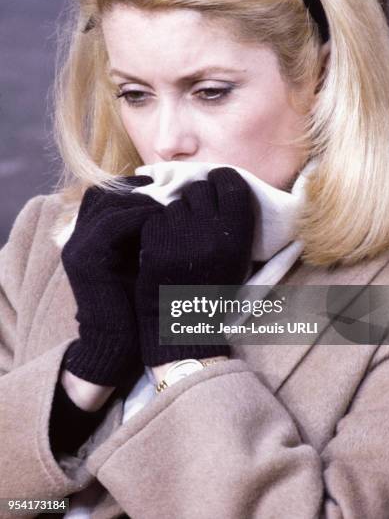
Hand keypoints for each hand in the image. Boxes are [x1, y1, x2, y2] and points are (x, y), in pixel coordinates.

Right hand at [61, 176, 163, 385]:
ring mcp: (77, 248)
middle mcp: (77, 239)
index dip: (130, 186)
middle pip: (101, 192)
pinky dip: (136, 216)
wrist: (117, 343)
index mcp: (88, 238)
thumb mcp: (139, 260)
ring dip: (137, 198)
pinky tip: (158, 218)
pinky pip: (111, 225)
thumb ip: (144, 234)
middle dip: (133, 187)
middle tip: (163, 186)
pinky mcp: (84, 260)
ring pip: (105, 203)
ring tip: (165, 200)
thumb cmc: (136, 304)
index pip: (104, 195)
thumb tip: (170, 207)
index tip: (160, 185)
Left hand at [134, 167, 254, 365]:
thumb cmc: (215, 290)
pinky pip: (156, 216)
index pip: (231, 182)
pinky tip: (162, 246)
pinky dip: (158, 227)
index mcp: (238, 232)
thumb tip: (219, 186)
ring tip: (179, 237)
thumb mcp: (238, 256)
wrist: (185, 323)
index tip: (216, 182)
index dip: (222, 178)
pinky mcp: (154, 239)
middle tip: (195, 214)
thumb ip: (232, 221)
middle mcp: (211, 228)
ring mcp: (181, 232)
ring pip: (176, 202)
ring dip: (177, 214)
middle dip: (197, 196)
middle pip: (201, 187)